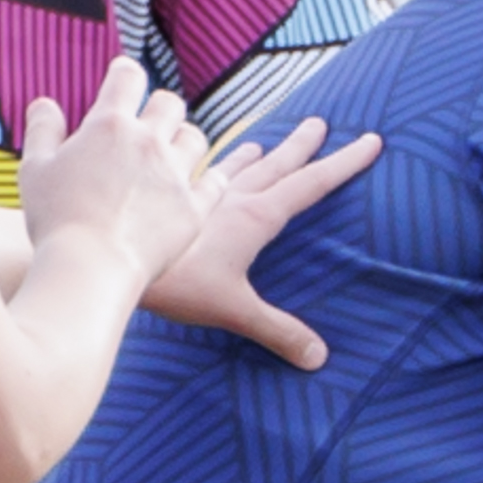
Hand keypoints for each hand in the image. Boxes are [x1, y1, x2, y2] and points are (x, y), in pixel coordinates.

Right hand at [15, 59, 216, 287]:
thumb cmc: (56, 219)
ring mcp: (176, 175)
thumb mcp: (34, 168)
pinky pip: (216, 181)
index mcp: (109, 125)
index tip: (123, 78)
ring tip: (172, 153)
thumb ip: (42, 130)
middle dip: (159, 108)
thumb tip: (46, 103)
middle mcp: (149, 143)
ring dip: (184, 139)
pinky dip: (210, 177)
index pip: (127, 77)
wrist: (91, 266)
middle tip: (150, 122)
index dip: (125, 73)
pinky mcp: (195, 209)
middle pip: (170, 104)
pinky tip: (202, 181)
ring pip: (196, 138)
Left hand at [141, 115, 386, 369]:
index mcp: (255, 216)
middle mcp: (230, 197)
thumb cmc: (175, 285)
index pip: (310, 185)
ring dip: (257, 152)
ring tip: (268, 141)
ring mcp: (197, 194)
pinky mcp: (167, 198)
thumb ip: (278, 331)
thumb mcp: (233, 309)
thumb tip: (319, 359)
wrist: (111, 257)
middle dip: (303, 146)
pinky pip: (198, 173)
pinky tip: (206, 163)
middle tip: (323, 123)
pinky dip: (211, 164)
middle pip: (276, 165)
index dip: (344, 165)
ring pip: (236, 164)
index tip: (371, 142)